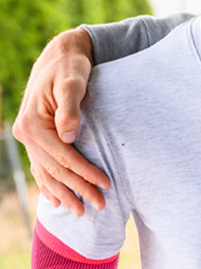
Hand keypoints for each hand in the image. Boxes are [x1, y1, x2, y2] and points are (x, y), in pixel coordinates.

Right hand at [13, 28, 108, 215]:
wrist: (61, 56)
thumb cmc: (71, 68)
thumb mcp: (73, 83)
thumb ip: (71, 108)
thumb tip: (69, 135)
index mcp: (33, 123)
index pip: (64, 157)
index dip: (85, 173)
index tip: (107, 184)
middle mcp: (26, 133)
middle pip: (55, 169)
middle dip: (78, 189)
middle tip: (101, 206)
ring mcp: (28, 137)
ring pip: (46, 172)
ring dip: (63, 193)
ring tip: (80, 212)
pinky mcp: (36, 137)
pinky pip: (40, 166)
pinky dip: (48, 184)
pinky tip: (56, 199)